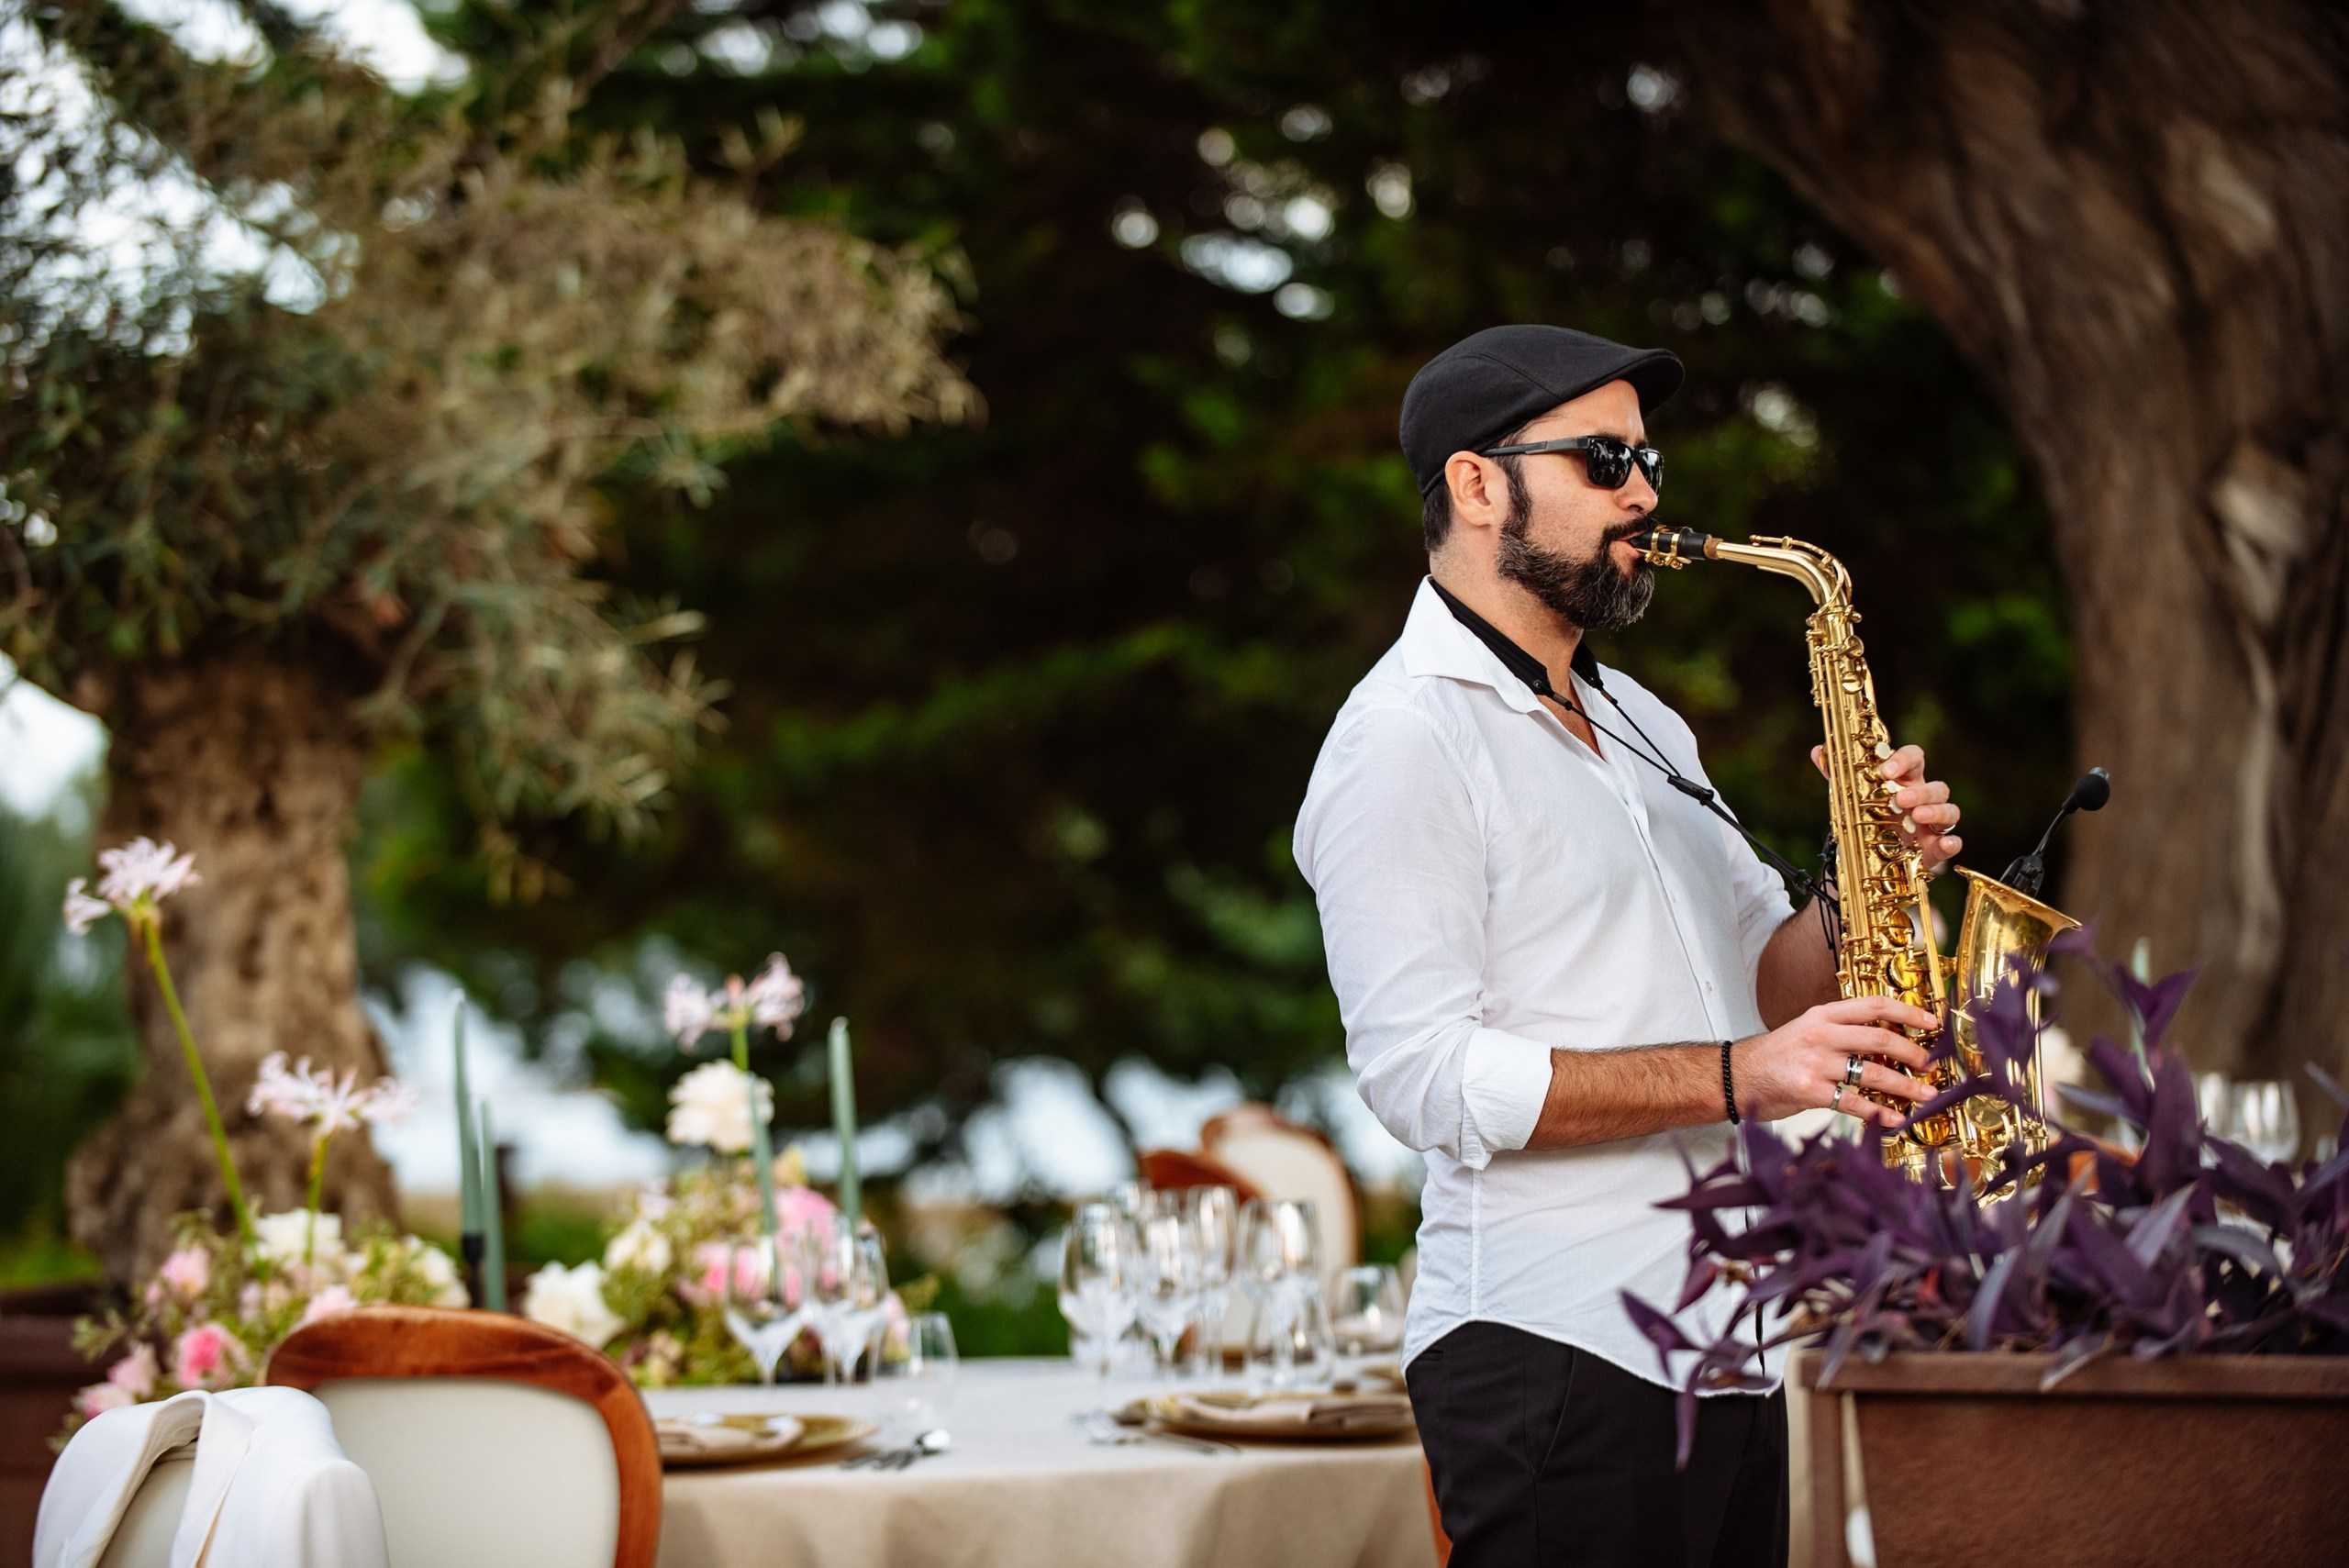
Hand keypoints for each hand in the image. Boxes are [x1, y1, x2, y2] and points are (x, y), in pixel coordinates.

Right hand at [1731, 996, 1940, 1128]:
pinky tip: (1894, 1119)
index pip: (1874, 1006)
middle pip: (1881, 1038)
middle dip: (1914, 1053)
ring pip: (1874, 1072)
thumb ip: (1841, 1032)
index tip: (1932, 1023)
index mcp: (1822, 1015)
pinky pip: (1855, 1103)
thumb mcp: (1806, 1030)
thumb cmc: (1774, 1056)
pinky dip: (1879, 1113)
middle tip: (1932, 1065)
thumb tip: (1887, 1042)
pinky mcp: (1811, 1092)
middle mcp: (1821, 1035)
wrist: (1736, 1077)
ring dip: (1906, 1086)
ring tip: (1926, 1094)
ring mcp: (1816, 1063)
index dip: (1908, 1013)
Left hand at [1811, 742, 1962, 871]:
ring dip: (1936, 811)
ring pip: (1950, 811)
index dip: (1904, 760)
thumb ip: (1837, 775)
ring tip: (1917, 816)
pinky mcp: (1936, 848)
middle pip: (1937, 786)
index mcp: (1904, 781)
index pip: (1915, 759)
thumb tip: (1818, 750)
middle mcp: (1923, 800)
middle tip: (1900, 799)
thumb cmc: (1868, 819)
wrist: (1872, 859)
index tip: (1885, 770)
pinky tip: (1944, 843)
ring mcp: (1933, 824)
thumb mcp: (1852, 798)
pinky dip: (1952, 842)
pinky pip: (1953, 841)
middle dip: (1921, 791)